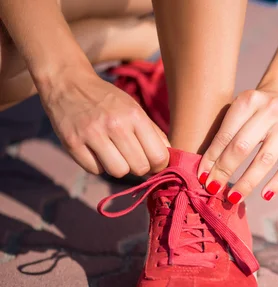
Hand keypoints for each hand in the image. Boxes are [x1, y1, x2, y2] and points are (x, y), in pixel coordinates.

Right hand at [41, 69, 169, 176]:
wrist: (67, 83)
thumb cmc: (108, 100)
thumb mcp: (134, 109)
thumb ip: (154, 134)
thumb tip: (170, 160)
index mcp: (134, 116)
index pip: (158, 156)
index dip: (159, 165)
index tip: (153, 162)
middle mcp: (114, 124)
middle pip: (140, 168)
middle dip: (139, 167)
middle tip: (132, 157)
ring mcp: (91, 134)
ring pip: (119, 172)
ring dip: (119, 167)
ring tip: (114, 153)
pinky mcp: (72, 144)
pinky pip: (95, 171)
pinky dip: (98, 165)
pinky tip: (95, 150)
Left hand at [198, 88, 277, 202]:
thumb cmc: (256, 110)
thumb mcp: (241, 110)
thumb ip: (227, 133)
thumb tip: (207, 172)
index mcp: (248, 100)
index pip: (226, 135)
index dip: (212, 159)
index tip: (202, 178)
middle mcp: (270, 109)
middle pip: (242, 147)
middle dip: (225, 171)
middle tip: (213, 190)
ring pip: (265, 160)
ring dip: (247, 182)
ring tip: (234, 198)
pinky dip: (277, 183)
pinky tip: (265, 196)